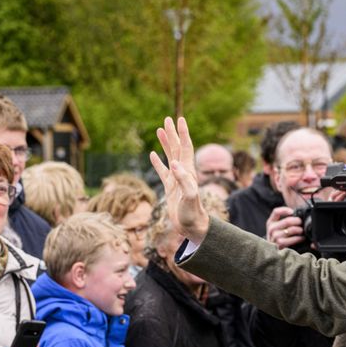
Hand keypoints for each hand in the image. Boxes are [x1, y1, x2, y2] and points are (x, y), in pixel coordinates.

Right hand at [150, 117, 209, 243]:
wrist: (192, 227)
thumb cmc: (192, 213)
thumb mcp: (189, 196)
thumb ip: (183, 180)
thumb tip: (174, 164)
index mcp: (188, 171)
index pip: (185, 147)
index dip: (182, 133)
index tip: (179, 119)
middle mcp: (183, 172)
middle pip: (177, 148)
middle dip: (172, 134)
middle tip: (167, 119)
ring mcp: (176, 179)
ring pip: (170, 156)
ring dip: (165, 143)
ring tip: (159, 130)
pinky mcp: (170, 188)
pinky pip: (162, 171)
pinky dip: (157, 162)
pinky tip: (152, 154)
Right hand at [265, 207, 304, 248]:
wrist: (273, 251)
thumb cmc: (280, 236)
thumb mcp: (278, 227)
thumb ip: (285, 220)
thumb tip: (298, 214)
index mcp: (270, 222)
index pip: (276, 212)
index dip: (285, 210)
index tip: (293, 211)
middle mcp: (271, 229)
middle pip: (287, 221)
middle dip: (297, 221)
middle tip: (302, 222)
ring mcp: (274, 237)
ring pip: (290, 230)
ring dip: (299, 230)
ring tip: (302, 230)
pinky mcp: (279, 245)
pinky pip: (291, 240)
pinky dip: (298, 238)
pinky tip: (301, 238)